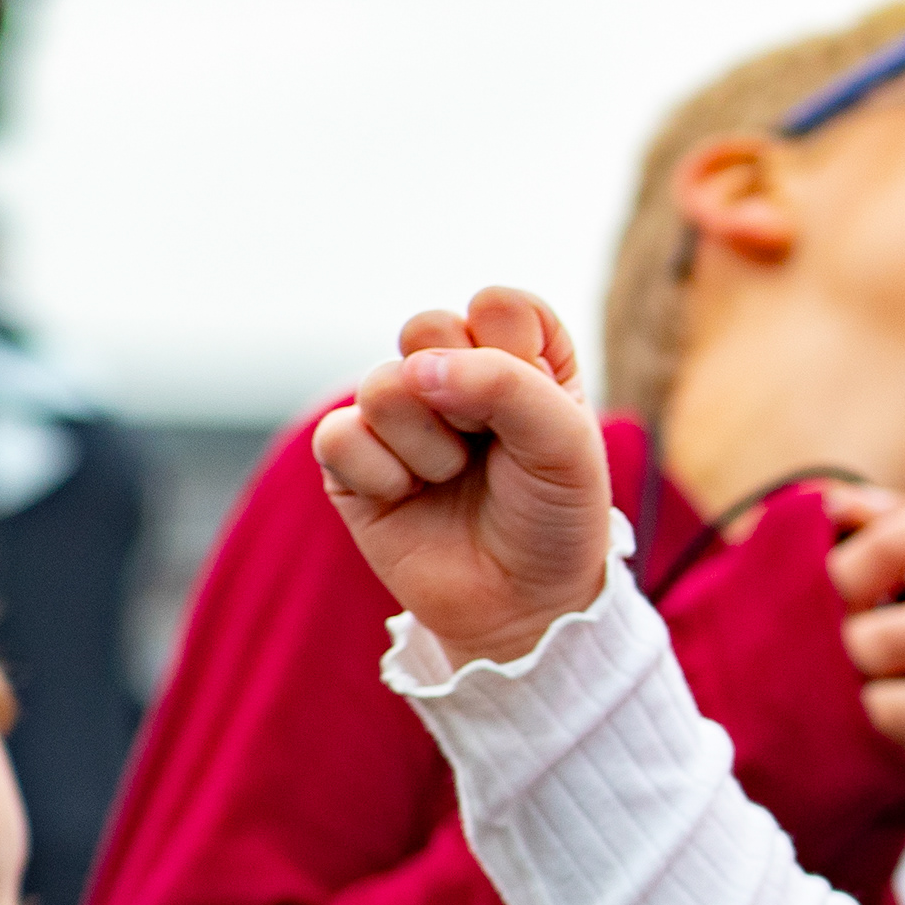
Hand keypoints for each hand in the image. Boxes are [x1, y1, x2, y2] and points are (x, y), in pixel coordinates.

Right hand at [313, 290, 610, 667]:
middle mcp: (455, 371)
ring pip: (383, 385)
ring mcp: (398, 410)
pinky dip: (384, 477)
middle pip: (427, 326)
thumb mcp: (564, 444)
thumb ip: (507, 385)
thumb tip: (417, 370)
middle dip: (466, 395)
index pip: (499, 304)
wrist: (520, 601)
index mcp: (519, 353)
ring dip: (431, 447)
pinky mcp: (349, 456)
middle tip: (491, 445)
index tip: (541, 410)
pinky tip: (410, 497)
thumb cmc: (554, 515)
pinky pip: (340, 435)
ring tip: (455, 477)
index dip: (518, 356)